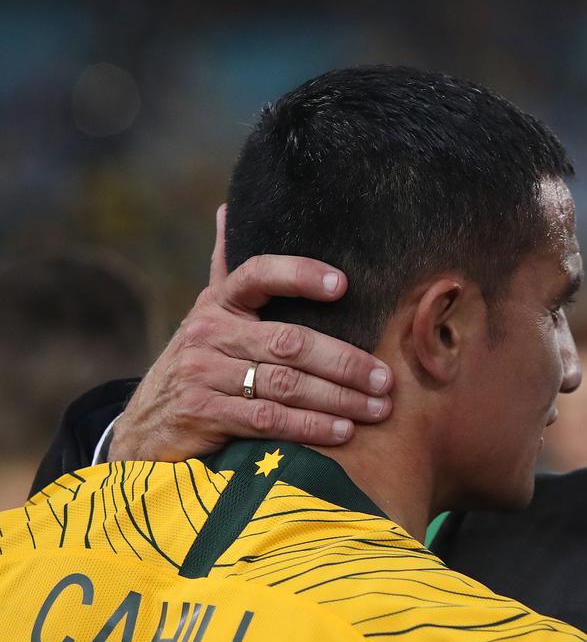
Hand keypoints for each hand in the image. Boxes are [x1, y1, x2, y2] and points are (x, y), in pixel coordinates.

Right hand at [109, 205, 393, 461]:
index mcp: (219, 302)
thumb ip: (226, 270)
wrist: (146, 425)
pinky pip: (268, 420)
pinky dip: (310, 427)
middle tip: (385, 378)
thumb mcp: (210, 315)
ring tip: (378, 408)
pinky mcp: (203, 414)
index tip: (343, 284)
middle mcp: (208, 332)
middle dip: (345, 362)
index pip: (259, 274)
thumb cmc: (201, 362)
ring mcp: (202, 373)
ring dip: (339, 398)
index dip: (299, 275)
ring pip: (286, 384)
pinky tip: (343, 432)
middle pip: (289, 342)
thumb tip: (228, 209)